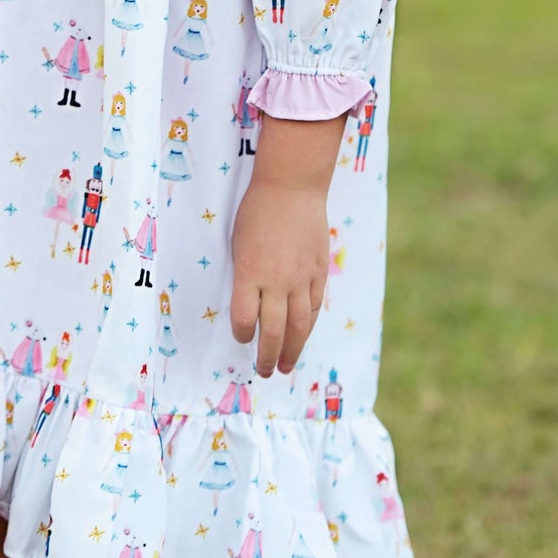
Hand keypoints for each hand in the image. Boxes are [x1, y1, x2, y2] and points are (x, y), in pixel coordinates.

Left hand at [229, 179, 328, 377]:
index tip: (240, 337)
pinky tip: (302, 336)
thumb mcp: (239, 243)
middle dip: (267, 356)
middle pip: (272, 330)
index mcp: (249, 272)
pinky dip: (308, 325)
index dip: (241, 334)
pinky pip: (314, 306)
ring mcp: (301, 277)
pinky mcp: (319, 272)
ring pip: (298, 325)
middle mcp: (276, 280)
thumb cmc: (256, 211)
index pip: (243, 318)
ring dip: (291, 350)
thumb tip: (248, 306)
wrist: (292, 186)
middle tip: (265, 371)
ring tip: (285, 366)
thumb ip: (245, 276)